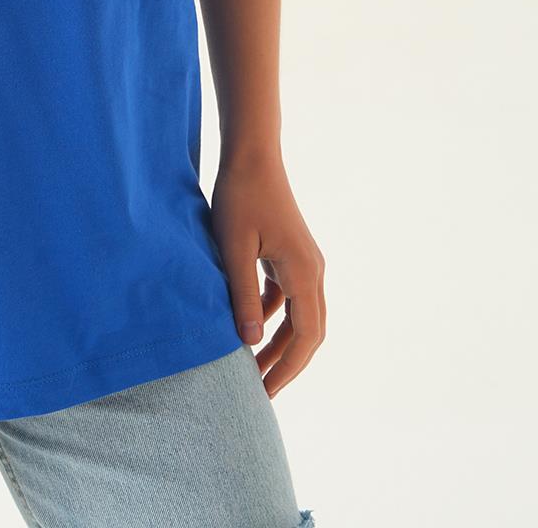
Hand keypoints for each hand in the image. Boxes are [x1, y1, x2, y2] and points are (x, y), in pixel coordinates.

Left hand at [210, 150, 325, 398]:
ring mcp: (304, 262)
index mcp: (303, 272)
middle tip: (260, 391)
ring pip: (299, 316)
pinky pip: (288, 297)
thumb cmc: (240, 197)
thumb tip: (249, 343)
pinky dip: (272, 317)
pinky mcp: (291, 254)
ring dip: (280, 342)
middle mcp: (312, 270)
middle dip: (286, 364)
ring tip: (252, 367)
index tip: (264, 392)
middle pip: (308, 332)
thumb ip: (241, 295)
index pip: (305, 337)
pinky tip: (248, 327)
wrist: (252, 155)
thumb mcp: (233, 249)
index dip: (286, 369)